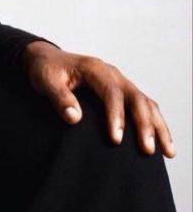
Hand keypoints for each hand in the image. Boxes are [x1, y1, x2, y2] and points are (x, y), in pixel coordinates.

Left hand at [20, 40, 176, 158]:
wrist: (46, 60)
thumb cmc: (45, 70)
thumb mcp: (46, 80)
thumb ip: (59, 97)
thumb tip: (74, 117)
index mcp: (94, 68)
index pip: (111, 91)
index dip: (115, 115)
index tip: (116, 140)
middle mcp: (111, 73)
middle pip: (135, 97)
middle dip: (144, 124)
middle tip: (147, 150)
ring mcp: (119, 81)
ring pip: (146, 102)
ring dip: (157, 126)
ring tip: (167, 151)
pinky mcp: (122, 91)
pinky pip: (144, 105)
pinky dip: (156, 122)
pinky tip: (163, 143)